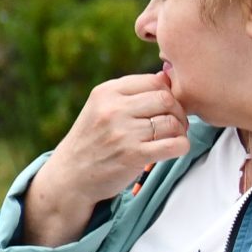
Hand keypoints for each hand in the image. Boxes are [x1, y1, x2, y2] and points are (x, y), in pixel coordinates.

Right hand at [20, 73, 188, 243]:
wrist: (70, 175)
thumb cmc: (93, 139)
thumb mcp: (101, 107)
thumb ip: (132, 93)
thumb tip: (168, 76)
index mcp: (107, 92)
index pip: (155, 81)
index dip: (168, 94)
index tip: (166, 108)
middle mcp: (113, 109)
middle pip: (166, 99)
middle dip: (178, 112)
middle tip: (175, 124)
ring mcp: (123, 132)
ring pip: (172, 122)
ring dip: (180, 131)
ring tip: (170, 138)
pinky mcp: (134, 155)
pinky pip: (174, 145)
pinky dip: (181, 146)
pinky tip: (174, 149)